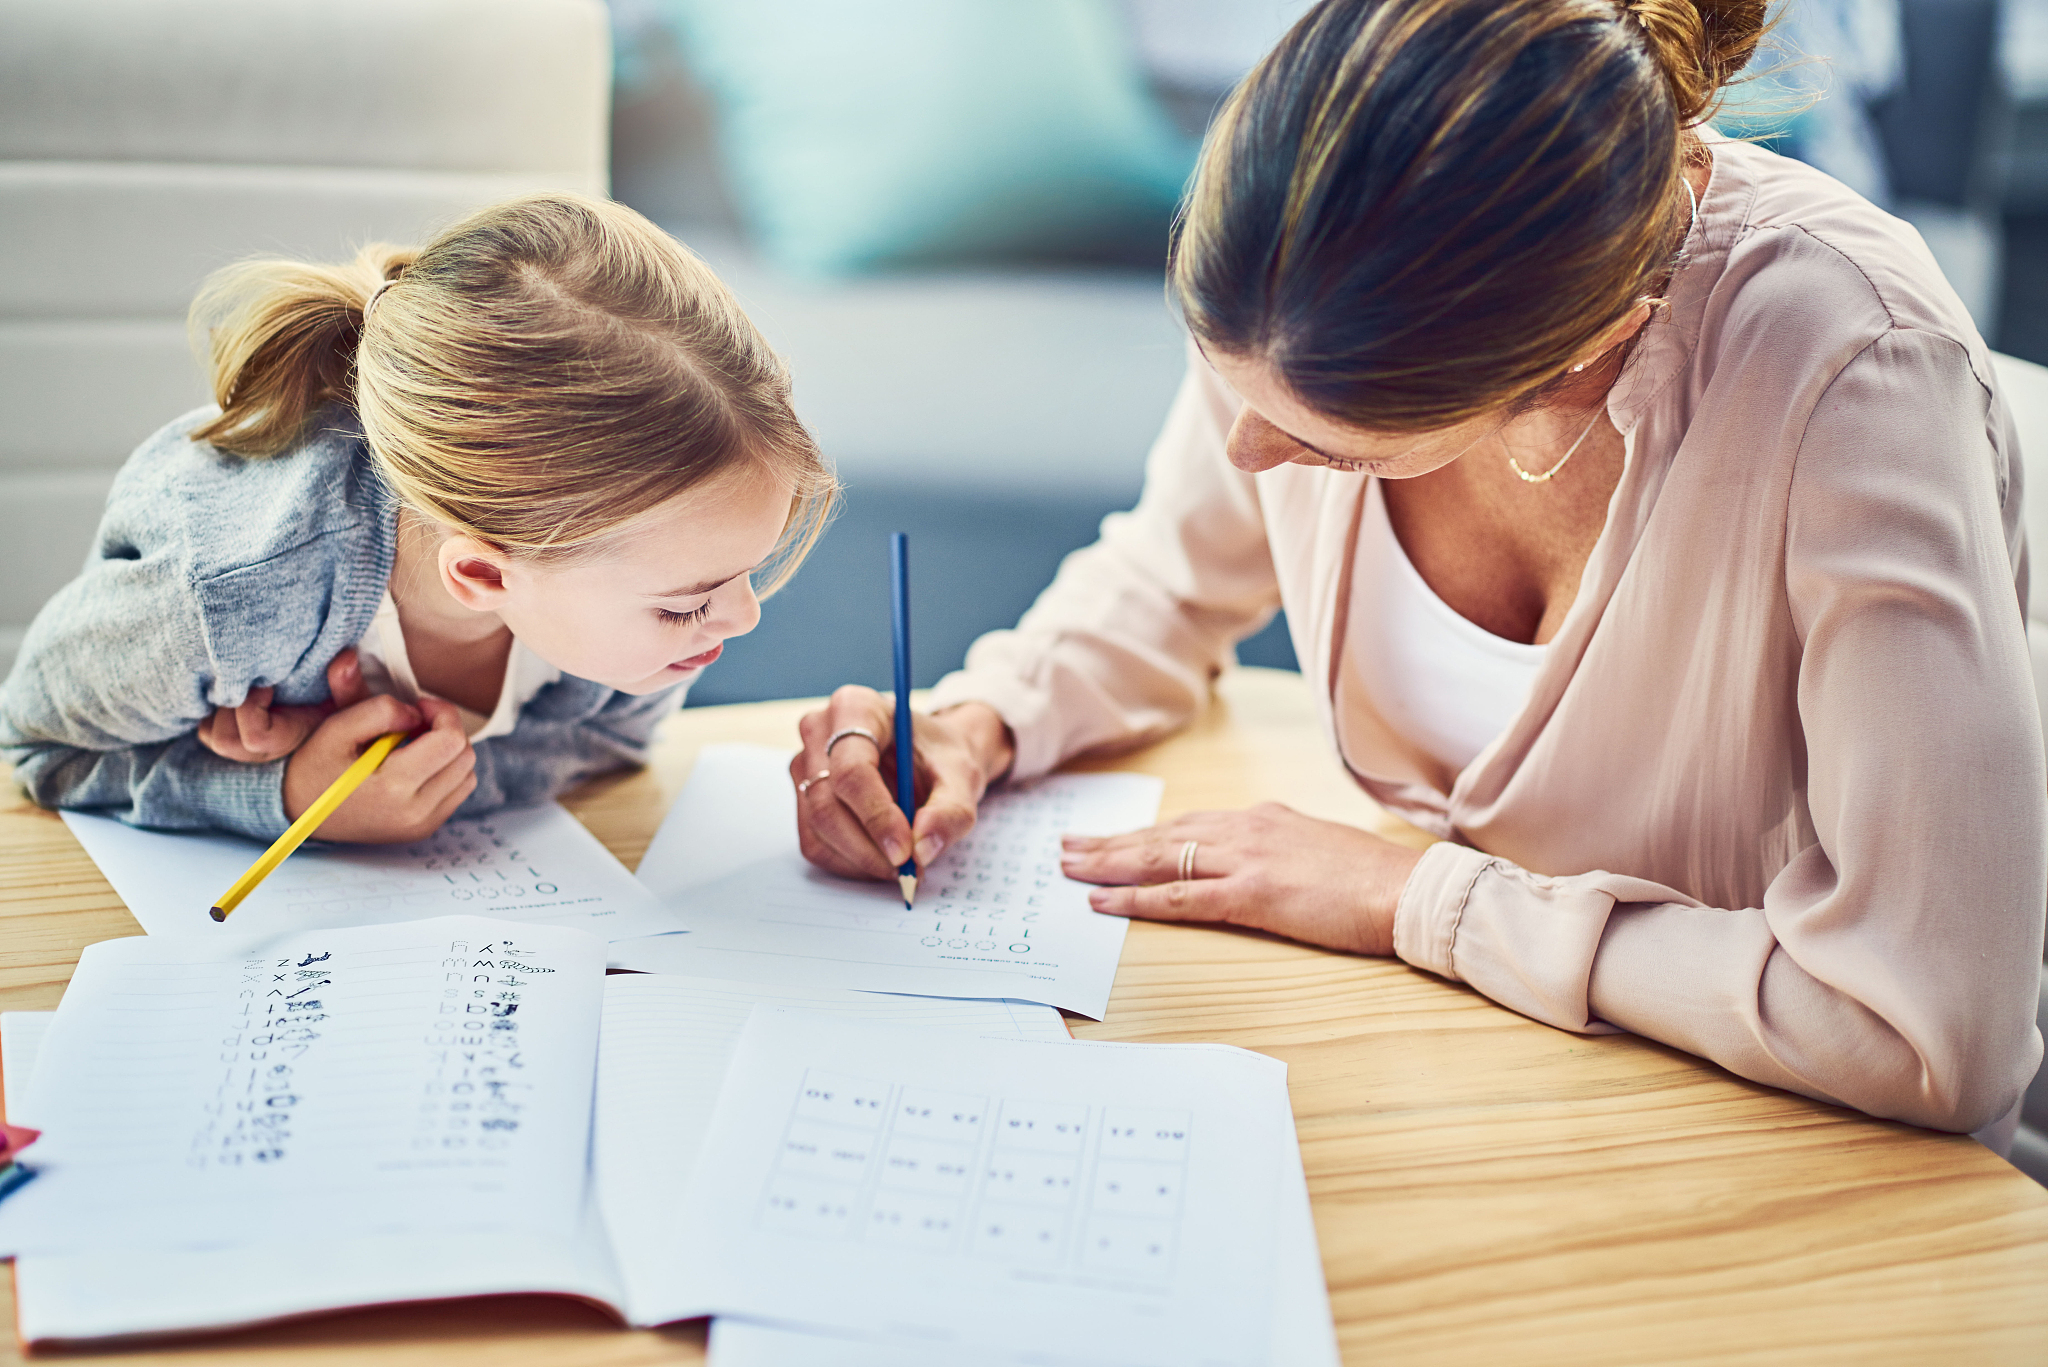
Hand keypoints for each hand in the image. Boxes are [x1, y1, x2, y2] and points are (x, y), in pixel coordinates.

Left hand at [197, 648, 367, 762]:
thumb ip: (350, 685)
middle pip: (224, 739)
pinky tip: (233, 694)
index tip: (267, 685)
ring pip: (210, 733)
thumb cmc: (340, 713)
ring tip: (241, 688)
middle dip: (231, 706)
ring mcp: (242, 750)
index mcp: (288, 741)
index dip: (252, 707)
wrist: (332, 732)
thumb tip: (344, 658)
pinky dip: (212, 710)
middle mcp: (261, 752)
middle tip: (248, 684)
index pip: (256, 737)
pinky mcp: (227, 742)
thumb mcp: (353, 702)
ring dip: (220, 708)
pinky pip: (204, 729)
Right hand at [282, 693, 476, 842]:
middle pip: (465, 757)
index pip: (452, 740)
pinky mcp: (423, 829)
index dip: (442, 713)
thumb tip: (416, 712)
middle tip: (415, 722)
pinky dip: (445, 772)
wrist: (299, 811)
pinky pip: (456, 793)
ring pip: (467, 775)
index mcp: (394, 786)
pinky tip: (415, 765)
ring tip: (414, 744)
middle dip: (447, 730)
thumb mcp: (335, 728)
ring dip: (449, 752)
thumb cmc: (316, 767)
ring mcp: (422, 824)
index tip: (418, 707)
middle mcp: (415, 812)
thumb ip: (378, 710)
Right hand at [791, 687, 1014, 880]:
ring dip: (861, 860)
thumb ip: (951, 810)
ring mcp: (805, 766)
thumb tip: (923, 847)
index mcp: (856, 707)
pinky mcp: (803, 798)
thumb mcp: (963, 777)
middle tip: (909, 870)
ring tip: (903, 865)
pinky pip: (815, 843)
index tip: (905, 852)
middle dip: (868, 848)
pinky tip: (881, 859)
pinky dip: (850, 863)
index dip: (876, 816)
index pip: (852, 769)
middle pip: (827, 804)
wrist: (932, 758)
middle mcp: (819, 732)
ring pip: (817, 829)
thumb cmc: (943, 758)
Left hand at [1058, 802, 1424, 955]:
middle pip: (1161, 835)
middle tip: (1067, 846)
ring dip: (1109, 864)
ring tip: (1070, 868)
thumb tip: (1262, 862)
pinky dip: (1135, 900)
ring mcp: (1246, 859)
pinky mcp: (1251, 894)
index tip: (1110, 838)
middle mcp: (1245, 829)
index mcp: (1262, 819)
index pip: (1188, 824)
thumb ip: (1282, 850)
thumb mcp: (1319, 850)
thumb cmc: (1373, 879)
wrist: (1408, 890)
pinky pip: (1179, 898)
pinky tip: (1104, 904)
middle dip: (1110, 842)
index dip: (1144, 833)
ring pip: (1159, 859)